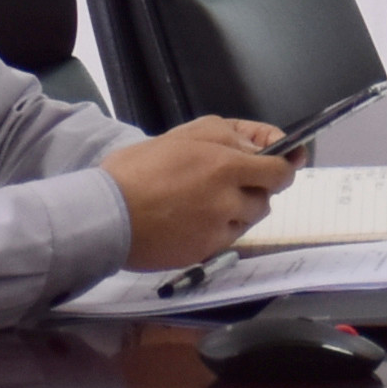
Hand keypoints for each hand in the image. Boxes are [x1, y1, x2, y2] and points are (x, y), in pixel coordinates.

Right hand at [105, 119, 297, 270]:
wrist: (102, 214)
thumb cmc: (138, 169)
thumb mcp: (186, 134)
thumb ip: (230, 135)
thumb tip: (261, 145)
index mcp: (227, 167)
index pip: (281, 171)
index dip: (284, 166)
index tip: (282, 163)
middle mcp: (228, 201)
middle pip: (267, 198)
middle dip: (256, 188)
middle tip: (231, 182)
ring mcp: (216, 231)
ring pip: (248, 220)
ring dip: (238, 210)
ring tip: (207, 202)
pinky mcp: (202, 253)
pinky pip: (226, 240)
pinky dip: (218, 230)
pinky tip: (194, 221)